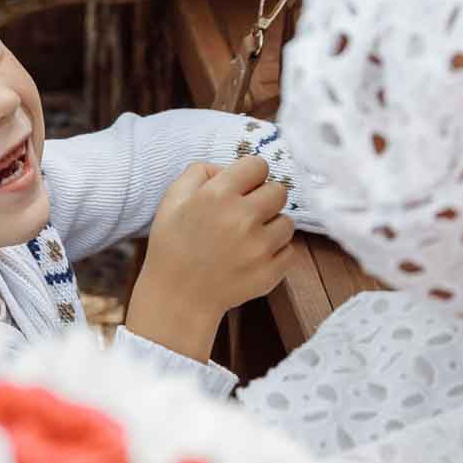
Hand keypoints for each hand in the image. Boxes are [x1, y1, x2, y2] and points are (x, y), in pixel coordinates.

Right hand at [127, 154, 295, 360]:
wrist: (177, 297)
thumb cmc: (172, 245)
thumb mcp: (172, 199)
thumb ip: (200, 171)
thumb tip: (228, 168)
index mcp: (217, 195)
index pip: (258, 165)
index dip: (250, 175)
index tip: (242, 188)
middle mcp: (242, 218)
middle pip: (279, 191)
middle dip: (264, 198)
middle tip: (246, 213)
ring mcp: (259, 247)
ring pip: (287, 222)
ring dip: (271, 226)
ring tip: (249, 238)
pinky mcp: (270, 272)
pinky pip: (290, 251)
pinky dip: (275, 253)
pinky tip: (253, 257)